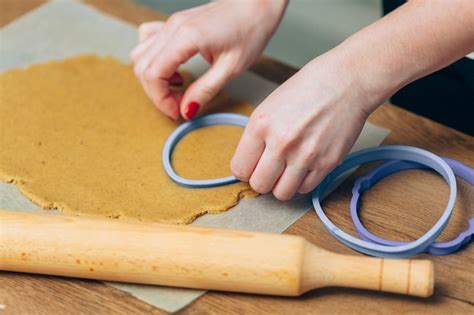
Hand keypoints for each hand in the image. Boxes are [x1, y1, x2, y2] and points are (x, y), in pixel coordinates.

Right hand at [130, 0, 286, 119]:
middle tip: (178, 105)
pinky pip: (149, 41)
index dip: (160, 99)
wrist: (258, 3)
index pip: (153, 74)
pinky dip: (153, 60)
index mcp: (186, 37)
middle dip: (157, 92)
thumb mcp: (231, 68)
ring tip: (177, 88)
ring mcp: (172, 23)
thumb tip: (186, 110)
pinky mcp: (175, 23)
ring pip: (141, 54)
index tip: (176, 112)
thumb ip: (205, 90)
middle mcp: (173, 27)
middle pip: (142, 66)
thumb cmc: (250, 29)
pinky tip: (173, 68)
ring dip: (153, 78)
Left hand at [230, 49, 374, 199]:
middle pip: (259, 185)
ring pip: (282, 193)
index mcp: (261, 125)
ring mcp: (305, 155)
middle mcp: (281, 143)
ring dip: (283, 184)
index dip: (246, 170)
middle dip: (263, 180)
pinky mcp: (326, 163)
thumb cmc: (308, 89)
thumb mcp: (270, 106)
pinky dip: (303, 182)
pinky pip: (305, 189)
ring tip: (289, 168)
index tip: (253, 166)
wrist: (346, 81)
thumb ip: (257, 137)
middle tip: (271, 169)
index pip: (239, 169)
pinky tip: (306, 165)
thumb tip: (250, 164)